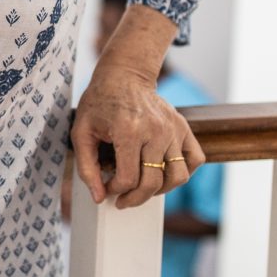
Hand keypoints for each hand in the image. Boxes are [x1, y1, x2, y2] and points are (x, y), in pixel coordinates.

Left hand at [70, 64, 205, 209]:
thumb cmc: (99, 103)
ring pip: (178, 177)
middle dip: (135, 198)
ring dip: (161, 190)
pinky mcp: (183, 127)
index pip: (128, 179)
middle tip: (123, 200)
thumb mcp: (81, 132)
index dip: (115, 190)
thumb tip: (99, 197)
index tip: (108, 187)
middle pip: (153, 182)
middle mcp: (156, 131)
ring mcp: (173, 129)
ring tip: (144, 188)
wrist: (124, 76)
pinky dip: (183, 172)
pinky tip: (164, 173)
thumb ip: (87, 167)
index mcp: (129, 131)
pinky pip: (195, 160)